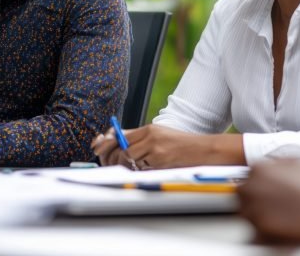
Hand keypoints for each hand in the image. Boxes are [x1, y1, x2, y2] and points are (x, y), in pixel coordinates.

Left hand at [91, 124, 238, 168]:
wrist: (202, 150)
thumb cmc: (182, 146)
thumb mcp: (161, 137)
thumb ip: (141, 139)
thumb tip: (119, 146)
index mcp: (149, 129)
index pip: (120, 134)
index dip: (106, 143)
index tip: (97, 148)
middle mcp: (150, 135)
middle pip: (120, 147)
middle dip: (112, 158)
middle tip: (111, 164)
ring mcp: (154, 147)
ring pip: (128, 158)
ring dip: (126, 166)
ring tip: (132, 168)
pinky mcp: (159, 159)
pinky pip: (140, 167)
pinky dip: (139, 171)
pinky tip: (146, 170)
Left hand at [237, 160, 299, 243]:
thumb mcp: (295, 163)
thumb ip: (276, 163)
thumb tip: (268, 167)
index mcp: (258, 168)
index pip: (247, 178)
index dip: (257, 186)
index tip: (266, 192)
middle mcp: (252, 186)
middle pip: (242, 195)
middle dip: (253, 200)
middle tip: (270, 205)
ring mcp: (255, 206)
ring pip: (245, 212)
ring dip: (256, 214)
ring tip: (275, 216)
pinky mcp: (260, 225)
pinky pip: (253, 228)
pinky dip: (263, 229)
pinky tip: (278, 224)